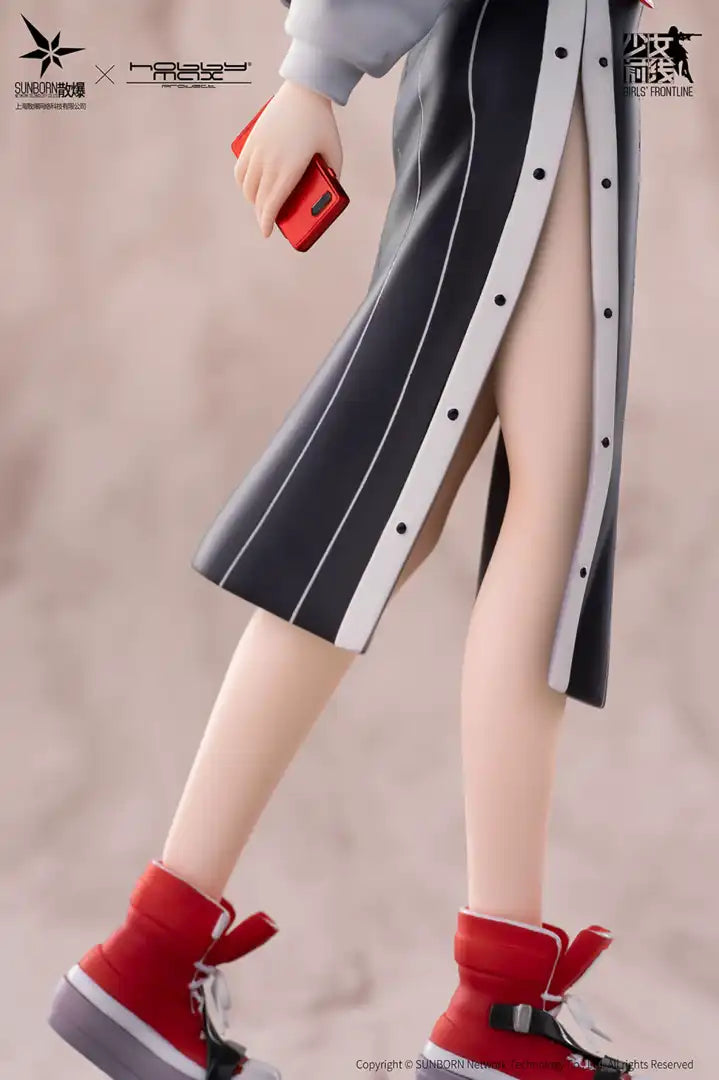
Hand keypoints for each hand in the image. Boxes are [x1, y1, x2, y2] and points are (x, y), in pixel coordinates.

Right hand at [235, 80, 342, 237]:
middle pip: (258, 198)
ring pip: (247, 185)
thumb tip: (327, 193)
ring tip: (260, 204)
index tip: (266, 232)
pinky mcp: (252, 140)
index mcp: (290, 168)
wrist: (305, 91)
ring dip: (252, 199)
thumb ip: (332, 176)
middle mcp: (270, 161)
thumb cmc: (322, 124)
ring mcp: (258, 150)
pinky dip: (243, 182)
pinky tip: (250, 186)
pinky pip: (240, 169)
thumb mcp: (335, 154)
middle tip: (267, 221)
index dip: (266, 221)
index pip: (272, 203)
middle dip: (261, 214)